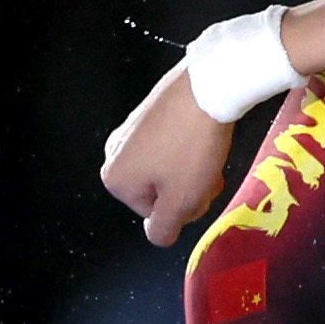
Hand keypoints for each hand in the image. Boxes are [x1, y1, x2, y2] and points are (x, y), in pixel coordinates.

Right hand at [99, 60, 237, 245]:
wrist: (207, 87)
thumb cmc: (191, 147)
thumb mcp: (182, 200)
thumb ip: (165, 228)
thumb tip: (158, 235)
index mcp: (116, 179)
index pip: (154, 214)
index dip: (184, 208)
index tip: (201, 190)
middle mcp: (115, 153)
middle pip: (158, 190)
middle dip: (188, 189)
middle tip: (209, 174)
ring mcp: (131, 129)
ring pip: (167, 167)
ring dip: (192, 169)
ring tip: (209, 155)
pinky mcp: (150, 111)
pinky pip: (170, 143)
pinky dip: (189, 145)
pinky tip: (204, 137)